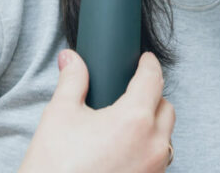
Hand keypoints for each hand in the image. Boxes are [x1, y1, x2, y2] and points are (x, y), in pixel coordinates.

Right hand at [19, 50, 175, 172]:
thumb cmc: (54, 167)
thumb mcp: (60, 115)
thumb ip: (72, 81)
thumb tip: (71, 59)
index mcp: (134, 120)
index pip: (153, 79)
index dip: (149, 64)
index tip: (145, 60)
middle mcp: (152, 145)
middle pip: (165, 107)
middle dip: (151, 96)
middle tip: (130, 92)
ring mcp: (154, 169)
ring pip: (165, 136)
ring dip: (152, 125)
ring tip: (124, 123)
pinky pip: (157, 160)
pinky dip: (147, 149)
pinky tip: (124, 149)